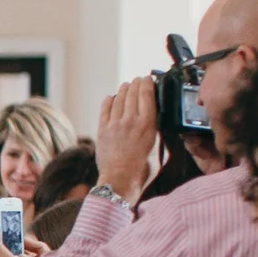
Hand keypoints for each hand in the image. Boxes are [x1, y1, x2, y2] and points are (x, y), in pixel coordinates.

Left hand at [96, 76, 160, 202]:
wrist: (120, 178)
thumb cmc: (141, 167)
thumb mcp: (155, 144)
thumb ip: (154, 128)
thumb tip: (152, 116)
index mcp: (147, 123)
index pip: (146, 95)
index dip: (146, 83)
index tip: (147, 78)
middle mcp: (130, 120)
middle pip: (132, 93)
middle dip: (135, 83)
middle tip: (137, 79)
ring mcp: (115, 124)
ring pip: (118, 99)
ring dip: (123, 90)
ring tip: (125, 85)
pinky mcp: (102, 130)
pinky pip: (104, 110)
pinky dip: (108, 101)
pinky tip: (111, 97)